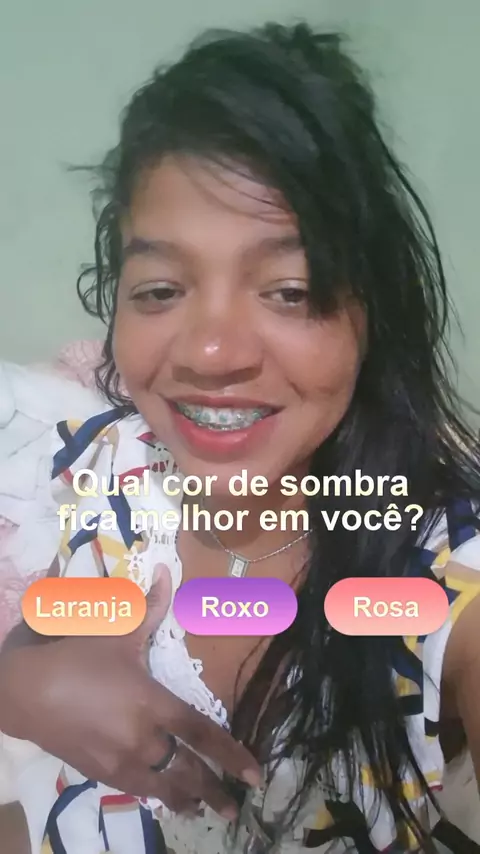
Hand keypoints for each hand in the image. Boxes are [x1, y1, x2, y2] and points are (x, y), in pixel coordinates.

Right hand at [0, 565, 260, 817]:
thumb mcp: (117, 630)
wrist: (26, 691)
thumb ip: (150, 605)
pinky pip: (139, 789)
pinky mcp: (101, 773)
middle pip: (188, 771)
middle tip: (236, 809)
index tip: (255, 774)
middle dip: (215, 792)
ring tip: (208, 810)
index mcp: (152, 703)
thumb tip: (168, 572)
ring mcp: (121, 760)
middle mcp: (142, 738)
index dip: (231, 755)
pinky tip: (168, 798)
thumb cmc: (76, 656)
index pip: (202, 732)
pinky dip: (158, 795)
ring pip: (164, 788)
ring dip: (189, 799)